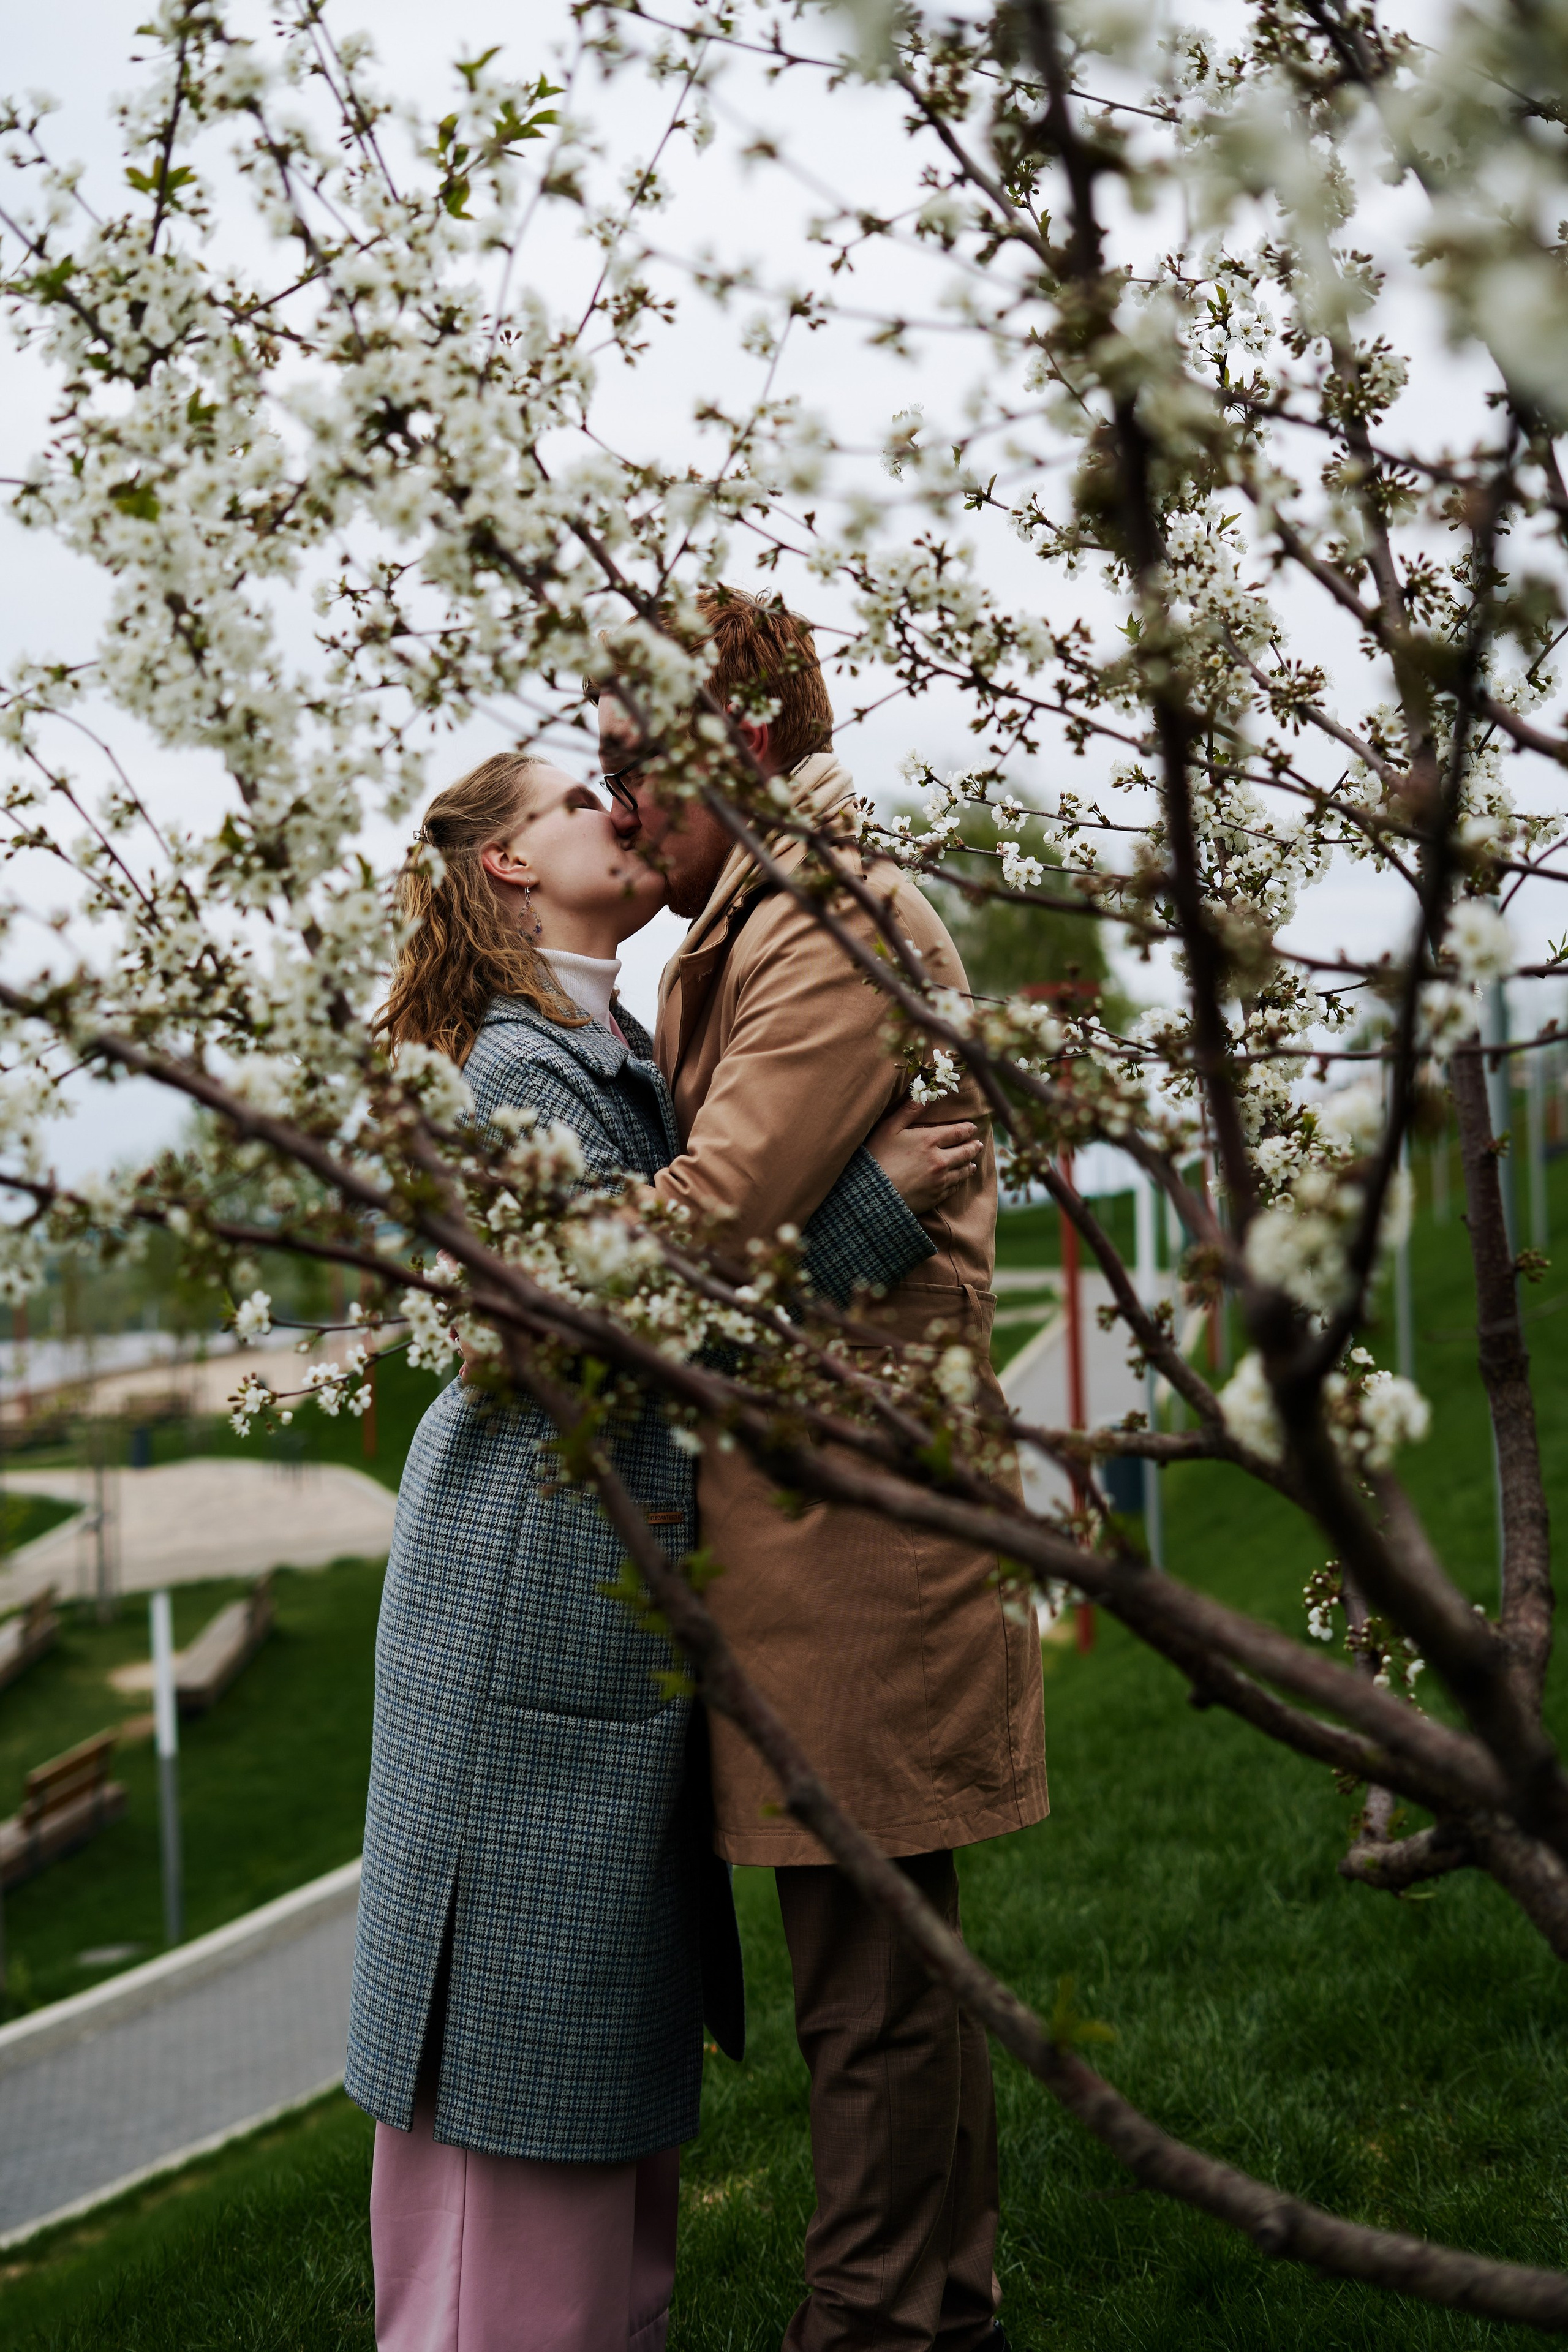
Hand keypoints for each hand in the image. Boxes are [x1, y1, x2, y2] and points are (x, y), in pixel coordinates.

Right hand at [867, 1095, 982, 1213]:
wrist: (872, 1194)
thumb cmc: (877, 1158)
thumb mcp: (889, 1129)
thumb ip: (909, 1111)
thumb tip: (925, 1095)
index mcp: (929, 1140)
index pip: (958, 1132)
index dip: (968, 1129)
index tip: (972, 1128)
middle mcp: (940, 1160)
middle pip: (965, 1152)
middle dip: (973, 1147)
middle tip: (978, 1145)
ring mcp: (940, 1180)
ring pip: (962, 1171)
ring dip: (969, 1165)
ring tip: (972, 1163)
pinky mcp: (936, 1196)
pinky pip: (954, 1187)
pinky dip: (960, 1181)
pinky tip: (959, 1179)